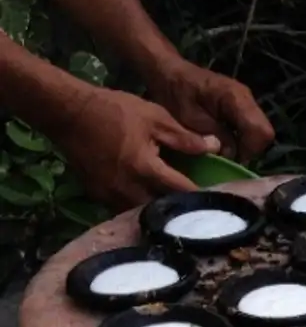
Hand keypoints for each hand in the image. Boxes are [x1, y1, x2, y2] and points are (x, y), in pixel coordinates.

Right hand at [52, 86, 218, 208]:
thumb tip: (215, 147)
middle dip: (181, 211)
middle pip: (163, 211)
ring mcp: (110, 196)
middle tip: (198, 208)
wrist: (67, 112)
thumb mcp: (155, 118)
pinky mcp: (97, 197)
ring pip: (143, 215)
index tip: (218, 199)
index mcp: (146, 169)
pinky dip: (139, 209)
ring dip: (159, 213)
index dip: (202, 196)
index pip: (183, 192)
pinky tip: (149, 201)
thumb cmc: (113, 111)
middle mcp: (128, 189)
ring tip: (175, 208)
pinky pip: (124, 210)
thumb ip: (185, 138)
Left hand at [146, 58, 273, 161]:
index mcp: (235, 97)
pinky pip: (251, 129)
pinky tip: (224, 141)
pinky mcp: (243, 108)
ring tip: (223, 149)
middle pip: (264, 134)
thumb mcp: (190, 118)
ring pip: (259, 133)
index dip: (249, 150)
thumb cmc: (175, 92)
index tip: (229, 158)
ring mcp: (247, 102)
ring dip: (244, 145)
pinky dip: (241, 139)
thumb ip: (214, 136)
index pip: (260, 131)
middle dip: (247, 149)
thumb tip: (232, 155)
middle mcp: (247, 98)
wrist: (169, 73)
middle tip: (225, 156)